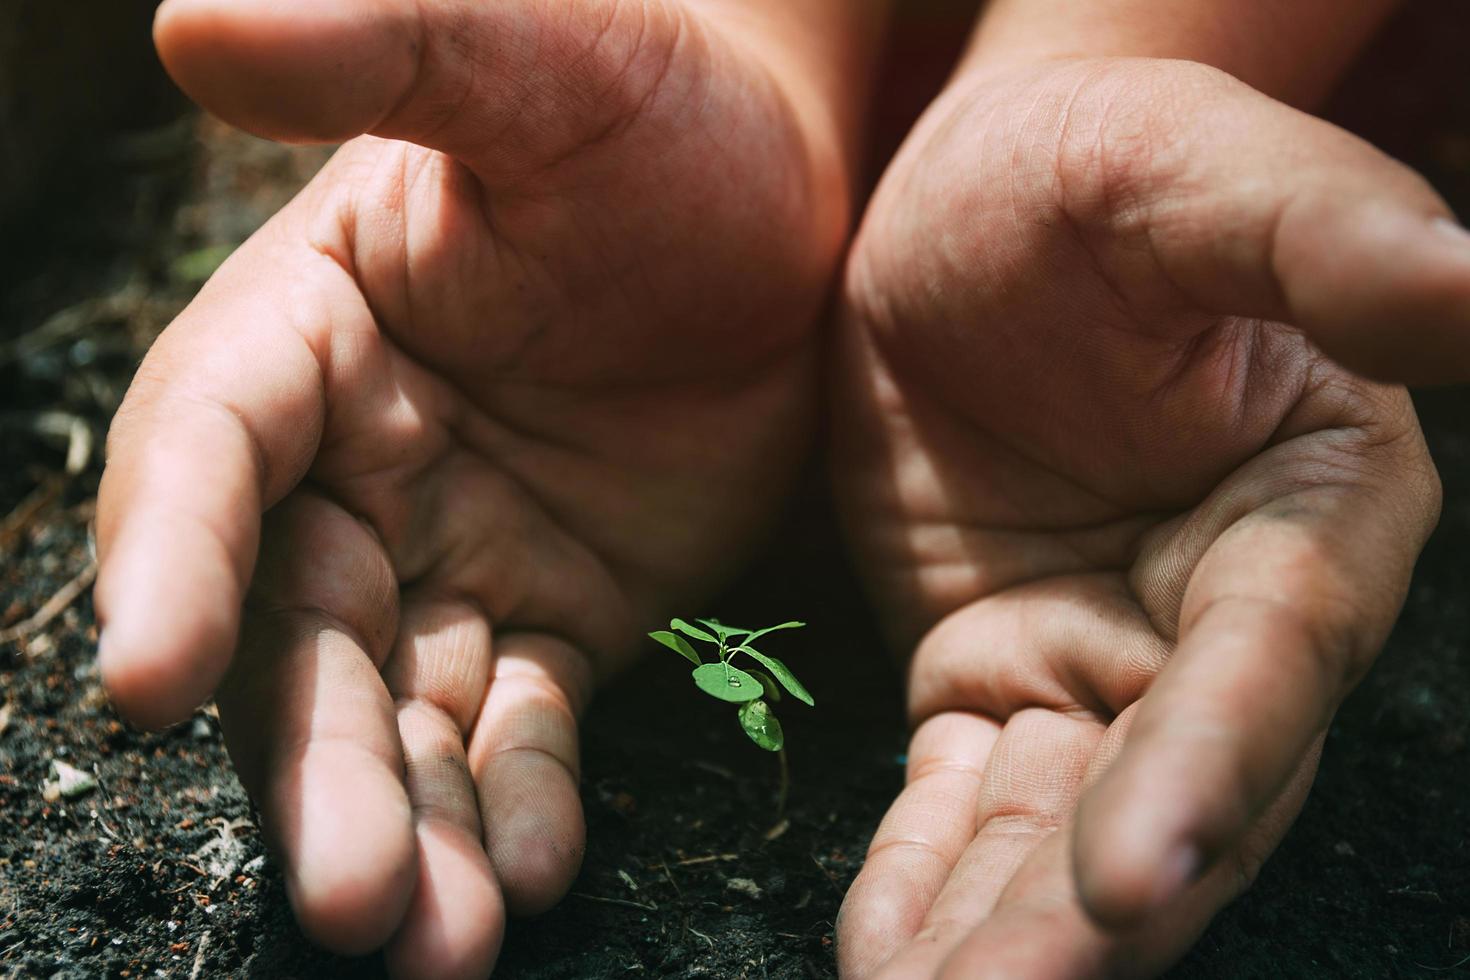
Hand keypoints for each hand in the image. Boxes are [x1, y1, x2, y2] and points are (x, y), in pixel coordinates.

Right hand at [94, 1, 855, 974]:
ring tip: (437, 948)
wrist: (789, 185)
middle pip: (299, 631)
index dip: (169, 561)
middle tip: (346, 898)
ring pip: (402, 710)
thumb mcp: (535, 64)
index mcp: (307, 331)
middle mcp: (353, 462)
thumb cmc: (658, 104)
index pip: (208, 454)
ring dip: (411, 828)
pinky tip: (535, 879)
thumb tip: (187, 19)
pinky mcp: (558, 608)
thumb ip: (382, 50)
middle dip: (313, 766)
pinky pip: (521, 723)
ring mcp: (455, 549)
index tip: (146, 680)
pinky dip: (521, 802)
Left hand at [833, 57, 1466, 976]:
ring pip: (1060, 824)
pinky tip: (883, 961)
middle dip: (1087, 912)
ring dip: (999, 933)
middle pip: (1169, 791)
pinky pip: (963, 797)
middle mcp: (1219, 615)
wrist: (953, 207)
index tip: (1140, 876)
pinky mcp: (993, 672)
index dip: (1213, 769)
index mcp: (1307, 508)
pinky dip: (924, 879)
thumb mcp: (1189, 174)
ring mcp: (1100, 658)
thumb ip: (1322, 241)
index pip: (1268, 664)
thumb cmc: (1084, 168)